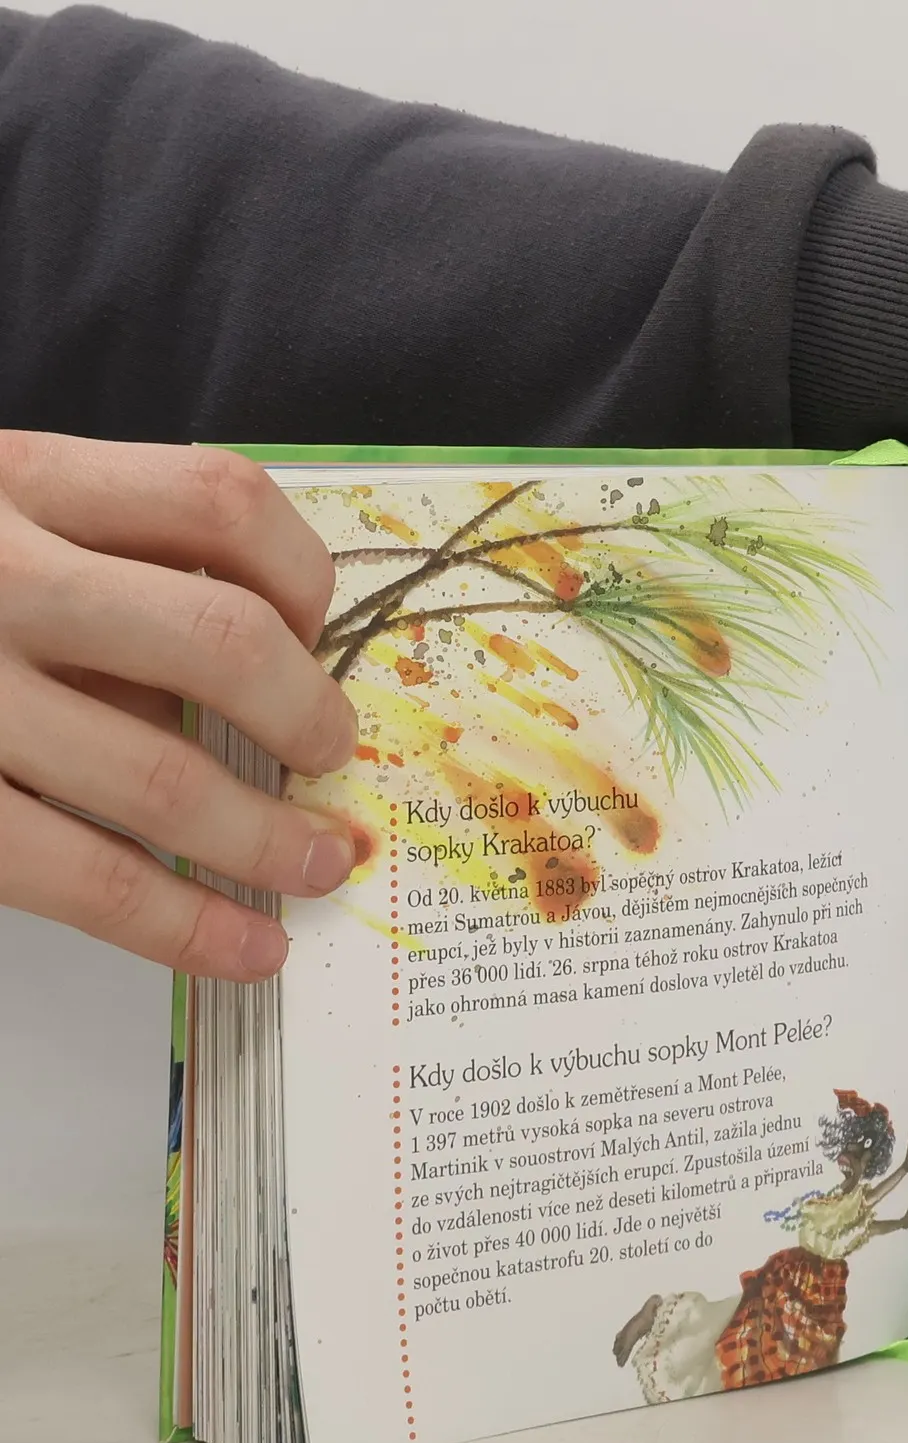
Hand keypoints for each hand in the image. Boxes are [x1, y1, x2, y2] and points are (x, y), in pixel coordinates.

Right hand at [0, 432, 358, 978]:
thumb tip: (281, 692)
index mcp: (23, 484)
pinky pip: (89, 878)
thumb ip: (120, 586)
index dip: (304, 576)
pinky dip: (187, 925)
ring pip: (163, 779)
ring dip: (270, 839)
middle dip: (307, 715)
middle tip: (329, 754)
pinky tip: (247, 947)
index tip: (318, 632)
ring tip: (318, 867)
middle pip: (220, 639)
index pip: (219, 502)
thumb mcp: (8, 535)